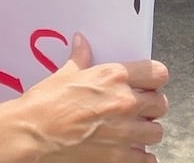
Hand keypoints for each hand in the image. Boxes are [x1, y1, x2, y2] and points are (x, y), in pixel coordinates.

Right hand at [5, 32, 168, 159]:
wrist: (32, 135)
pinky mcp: (119, 158)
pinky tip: (131, 153)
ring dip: (147, 132)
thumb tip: (82, 43)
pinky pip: (147, 159)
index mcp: (114, 77)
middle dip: (152, 107)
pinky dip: (142, 157)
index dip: (154, 80)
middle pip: (161, 103)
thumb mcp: (63, 75)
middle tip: (139, 110)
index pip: (158, 73)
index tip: (148, 84)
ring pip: (156, 132)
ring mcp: (124, 132)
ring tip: (133, 132)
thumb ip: (80, 59)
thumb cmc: (44, 105)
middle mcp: (125, 103)